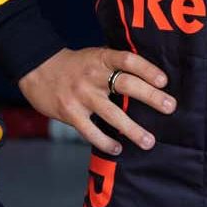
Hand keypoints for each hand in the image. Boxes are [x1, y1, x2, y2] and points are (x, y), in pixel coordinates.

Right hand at [17, 47, 175, 155]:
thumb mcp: (94, 57)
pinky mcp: (70, 113)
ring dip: (133, 129)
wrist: (37, 69)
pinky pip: (90, 131)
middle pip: (125, 84)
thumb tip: (149, 81)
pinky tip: (118, 148)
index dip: (146, 69)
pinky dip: (105, 141)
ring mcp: (81, 95)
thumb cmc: (74, 65)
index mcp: (101, 58)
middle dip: (150, 96)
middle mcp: (93, 75)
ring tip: (149, 141)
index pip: (127, 60)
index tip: (164, 80)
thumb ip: (115, 66)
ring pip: (111, 113)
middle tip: (170, 107)